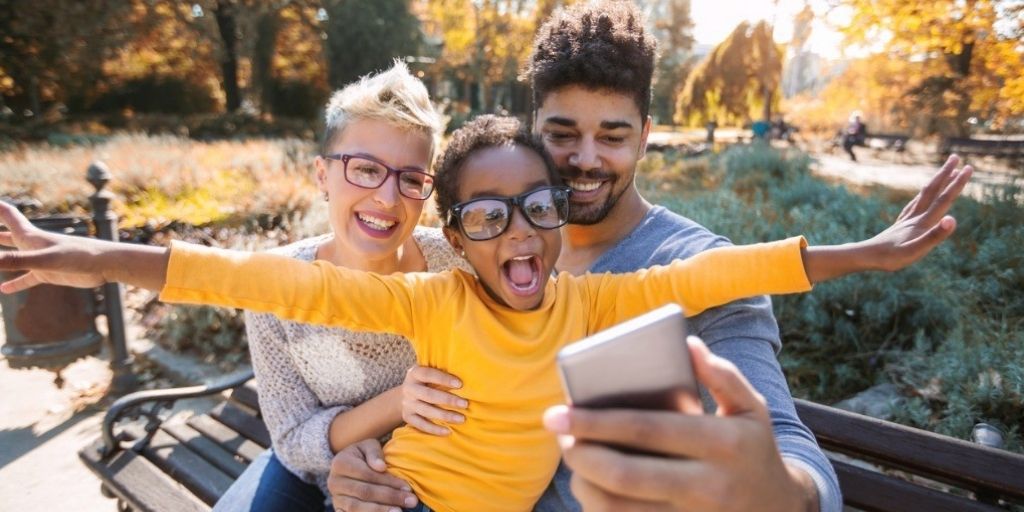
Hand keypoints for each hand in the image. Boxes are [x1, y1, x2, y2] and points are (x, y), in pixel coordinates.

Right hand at [0, 200, 106, 291]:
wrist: (105, 265)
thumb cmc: (79, 257)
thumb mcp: (46, 260)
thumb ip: (18, 260)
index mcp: (31, 235)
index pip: (8, 215)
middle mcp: (33, 244)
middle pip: (8, 234)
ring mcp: (41, 260)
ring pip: (15, 257)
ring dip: (1, 256)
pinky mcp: (49, 274)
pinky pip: (27, 279)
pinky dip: (15, 283)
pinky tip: (4, 289)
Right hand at [328, 439, 417, 511]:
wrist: (346, 466)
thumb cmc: (362, 455)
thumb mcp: (368, 446)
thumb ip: (374, 453)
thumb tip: (381, 467)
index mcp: (340, 463)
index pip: (367, 474)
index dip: (388, 481)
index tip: (408, 487)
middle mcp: (334, 482)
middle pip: (364, 492)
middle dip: (390, 497)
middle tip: (411, 501)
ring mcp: (336, 498)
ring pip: (357, 508)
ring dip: (381, 510)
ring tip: (399, 511)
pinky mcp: (339, 510)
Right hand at [401, 365, 467, 435]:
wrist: (405, 394)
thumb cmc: (427, 381)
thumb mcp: (430, 373)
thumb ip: (443, 372)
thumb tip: (468, 378)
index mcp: (414, 373)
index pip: (428, 374)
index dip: (444, 379)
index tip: (460, 384)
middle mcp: (408, 388)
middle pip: (429, 395)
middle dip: (448, 400)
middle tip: (465, 404)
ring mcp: (406, 403)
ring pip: (426, 411)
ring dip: (445, 416)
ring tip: (462, 419)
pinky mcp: (407, 417)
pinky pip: (421, 425)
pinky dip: (435, 429)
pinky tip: (448, 431)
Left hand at [543, 336, 817, 511]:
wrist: (781, 510)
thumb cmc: (754, 450)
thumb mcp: (753, 409)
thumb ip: (723, 375)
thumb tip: (687, 345)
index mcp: (723, 442)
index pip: (648, 429)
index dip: (597, 421)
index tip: (559, 411)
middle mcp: (709, 485)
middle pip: (627, 474)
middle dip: (581, 454)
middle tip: (559, 434)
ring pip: (621, 508)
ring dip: (585, 485)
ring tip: (572, 461)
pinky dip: (602, 508)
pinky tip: (591, 487)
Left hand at [803, 155, 971, 282]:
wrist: (865, 257)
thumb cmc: (890, 258)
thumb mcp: (915, 251)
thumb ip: (934, 236)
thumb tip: (952, 219)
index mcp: (922, 222)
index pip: (944, 200)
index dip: (957, 184)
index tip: (969, 167)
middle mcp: (915, 217)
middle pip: (932, 191)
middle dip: (945, 174)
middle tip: (955, 157)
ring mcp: (906, 220)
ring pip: (923, 196)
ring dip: (936, 183)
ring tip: (945, 172)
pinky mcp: (900, 225)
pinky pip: (913, 206)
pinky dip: (921, 197)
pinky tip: (921, 198)